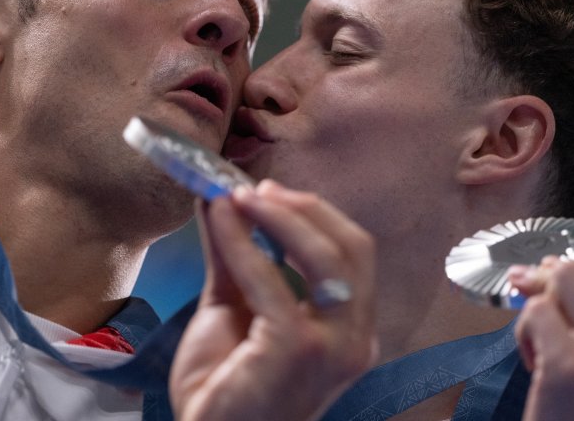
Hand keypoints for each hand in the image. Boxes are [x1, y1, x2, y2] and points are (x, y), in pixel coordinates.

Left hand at [169, 180, 377, 420]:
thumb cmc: (225, 384)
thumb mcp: (235, 307)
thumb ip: (235, 254)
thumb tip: (221, 198)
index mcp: (350, 329)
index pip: (354, 254)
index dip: (315, 215)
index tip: (269, 192)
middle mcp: (354, 338)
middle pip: (352, 248)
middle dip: (304, 209)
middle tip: (255, 189)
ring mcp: (332, 345)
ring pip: (325, 255)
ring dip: (278, 215)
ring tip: (237, 196)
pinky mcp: (297, 347)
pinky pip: (270, 277)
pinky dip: (242, 240)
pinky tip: (219, 219)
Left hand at [509, 255, 573, 420]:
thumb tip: (548, 266)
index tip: (558, 291)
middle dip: (553, 282)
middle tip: (542, 315)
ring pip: (561, 278)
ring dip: (540, 304)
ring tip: (542, 342)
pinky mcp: (570, 367)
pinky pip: (535, 310)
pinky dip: (523, 331)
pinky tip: (533, 361)